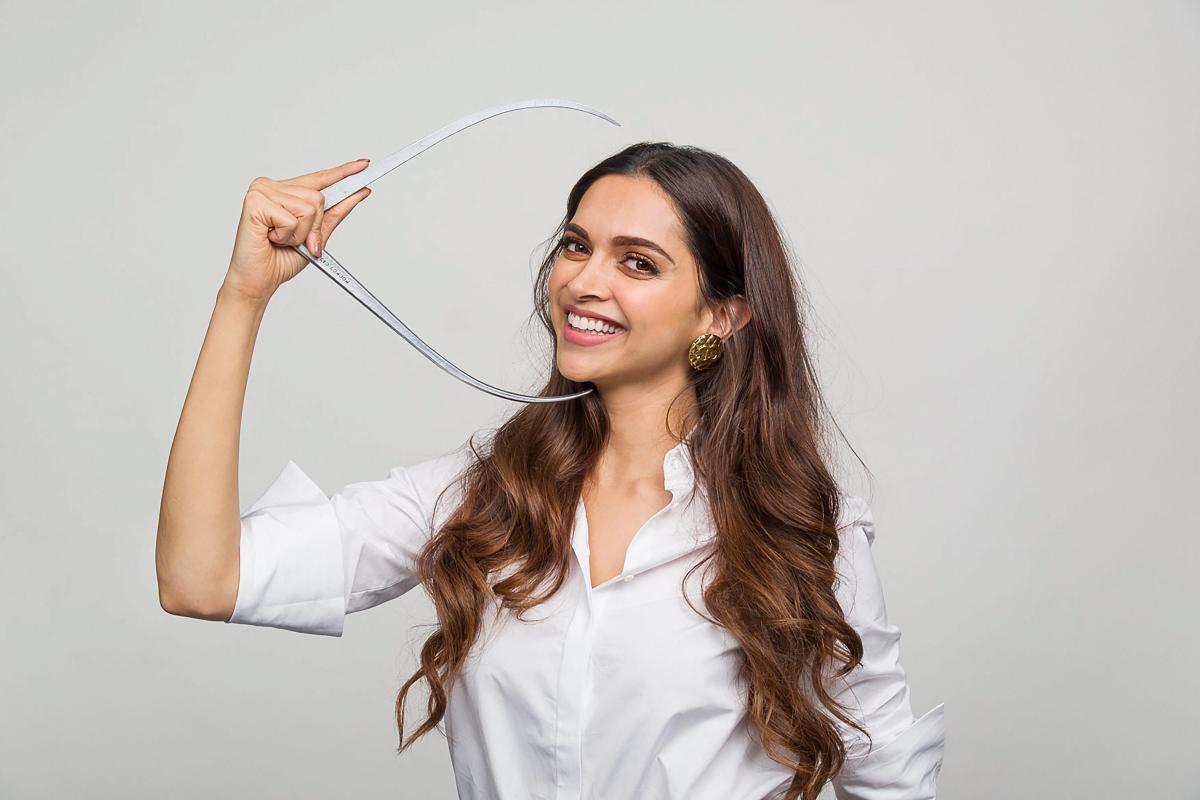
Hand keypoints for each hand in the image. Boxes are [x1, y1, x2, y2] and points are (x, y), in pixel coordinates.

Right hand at [223, 158, 372, 303]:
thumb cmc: (280, 259)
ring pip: (309, 208)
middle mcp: (272, 186)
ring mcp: (262, 191)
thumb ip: (335, 214)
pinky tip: (270, 239)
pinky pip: (292, 219)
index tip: (364, 164)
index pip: (319, 178)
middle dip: (314, 226)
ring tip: (280, 240)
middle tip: (295, 241)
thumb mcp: (316, 236)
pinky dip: (287, 236)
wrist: (258, 281)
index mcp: (285, 191)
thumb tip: (359, 193)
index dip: (343, 172)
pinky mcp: (255, 202)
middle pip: (318, 197)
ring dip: (300, 233)